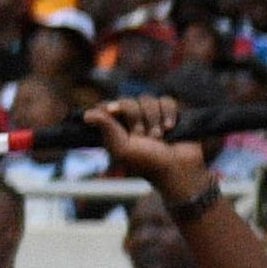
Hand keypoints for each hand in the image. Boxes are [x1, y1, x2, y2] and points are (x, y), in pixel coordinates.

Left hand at [86, 96, 210, 208]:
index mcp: (116, 129)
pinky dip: (169, 114)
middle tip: (143, 136)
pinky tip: (170, 128)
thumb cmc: (149, 163)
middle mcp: (132, 120)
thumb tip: (87, 114)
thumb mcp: (122, 148)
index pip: (107, 106)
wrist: (179, 168)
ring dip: (154, 119)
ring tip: (159, 137)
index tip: (112, 112)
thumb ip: (106, 128)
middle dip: (136, 118)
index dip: (111, 107)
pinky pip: (166, 100)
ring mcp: (151, 116)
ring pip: (148, 99)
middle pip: (128, 100)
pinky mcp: (170, 113)